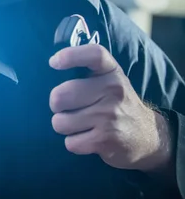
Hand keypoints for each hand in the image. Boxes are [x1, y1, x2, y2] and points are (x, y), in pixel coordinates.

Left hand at [49, 44, 171, 172]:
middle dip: (55, 105)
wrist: (147, 136)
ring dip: (64, 126)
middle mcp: (113, 91)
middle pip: (59, 96)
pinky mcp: (105, 141)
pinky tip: (87, 138)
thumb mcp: (109, 79)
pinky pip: (70, 143)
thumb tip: (51, 64)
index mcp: (112, 72)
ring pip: (60, 123)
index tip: (53, 63)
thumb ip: (86, 69)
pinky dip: (73, 143)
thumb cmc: (116, 103)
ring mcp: (109, 117)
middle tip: (66, 108)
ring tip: (78, 124)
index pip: (94, 54)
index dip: (70, 56)